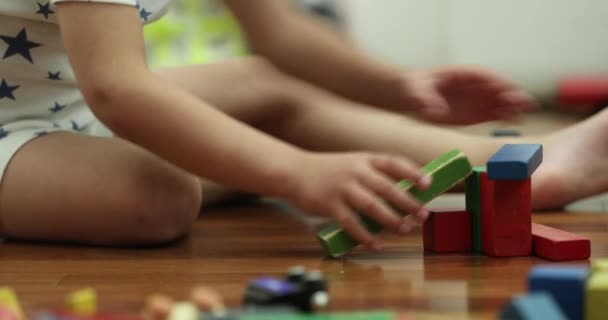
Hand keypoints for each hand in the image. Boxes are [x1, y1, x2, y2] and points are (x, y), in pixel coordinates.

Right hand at [285, 152, 431, 251]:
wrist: (294, 172)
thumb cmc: (329, 171)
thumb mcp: (353, 164)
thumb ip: (374, 176)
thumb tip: (404, 197)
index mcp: (364, 159)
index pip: (394, 163)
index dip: (413, 172)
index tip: (429, 184)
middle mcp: (355, 171)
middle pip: (387, 187)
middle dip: (408, 202)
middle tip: (423, 215)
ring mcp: (342, 188)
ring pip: (372, 206)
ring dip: (391, 220)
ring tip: (404, 230)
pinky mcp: (329, 205)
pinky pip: (351, 223)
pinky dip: (365, 236)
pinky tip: (376, 245)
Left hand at [399, 66, 537, 124]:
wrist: (412, 96)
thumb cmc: (415, 87)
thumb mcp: (416, 91)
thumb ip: (426, 99)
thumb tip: (436, 110)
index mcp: (463, 74)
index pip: (484, 76)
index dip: (496, 82)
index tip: (506, 89)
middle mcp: (474, 86)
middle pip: (498, 88)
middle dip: (511, 94)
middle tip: (525, 103)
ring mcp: (477, 100)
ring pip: (500, 101)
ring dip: (513, 106)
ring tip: (526, 113)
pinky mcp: (476, 114)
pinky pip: (495, 114)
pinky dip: (506, 116)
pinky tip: (516, 121)